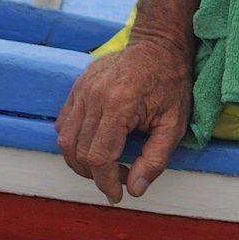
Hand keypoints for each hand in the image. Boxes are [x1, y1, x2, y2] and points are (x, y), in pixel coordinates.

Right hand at [55, 41, 192, 205]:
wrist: (159, 45)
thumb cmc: (170, 82)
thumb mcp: (174, 123)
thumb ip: (156, 159)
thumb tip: (135, 189)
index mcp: (119, 104)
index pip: (99, 157)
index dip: (106, 182)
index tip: (118, 194)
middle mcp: (94, 95)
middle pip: (79, 152)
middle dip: (97, 175)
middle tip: (121, 178)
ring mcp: (82, 89)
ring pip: (66, 140)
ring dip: (81, 162)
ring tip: (107, 165)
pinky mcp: (77, 87)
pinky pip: (64, 124)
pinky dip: (74, 142)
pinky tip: (96, 145)